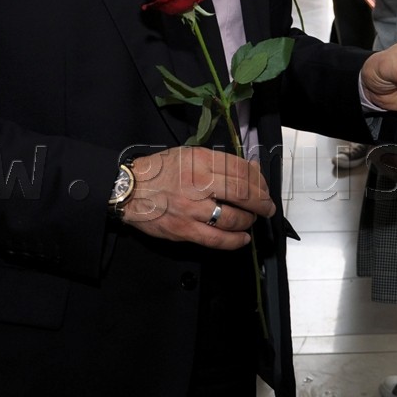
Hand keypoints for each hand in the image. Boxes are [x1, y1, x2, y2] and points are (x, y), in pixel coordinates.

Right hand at [121, 146, 275, 250]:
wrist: (128, 190)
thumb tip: (252, 170)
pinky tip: (243, 238)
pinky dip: (234, 240)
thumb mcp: (189, 155)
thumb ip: (219, 162)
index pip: (240, 170)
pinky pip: (216, 239)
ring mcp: (192, 209)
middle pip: (242, 193)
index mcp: (201, 161)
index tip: (264, 187)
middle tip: (268, 207)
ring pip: (233, 217)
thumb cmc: (160, 171)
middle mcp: (199, 183)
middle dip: (261, 202)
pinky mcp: (184, 230)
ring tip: (252, 220)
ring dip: (249, 220)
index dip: (259, 180)